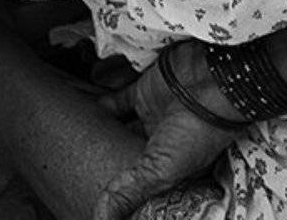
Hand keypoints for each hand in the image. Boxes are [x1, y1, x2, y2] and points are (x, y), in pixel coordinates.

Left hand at [92, 43, 240, 219]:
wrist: (210, 80)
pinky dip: (98, 105)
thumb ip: (129, 191)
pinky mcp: (143, 93)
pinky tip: (79, 112)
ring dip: (101, 133)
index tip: (99, 197)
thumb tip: (101, 219)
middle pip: (129, 157)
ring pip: (119, 129)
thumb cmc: (197, 131)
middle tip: (79, 170)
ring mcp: (152, 118)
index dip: (127, 193)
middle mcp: (163, 145)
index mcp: (173, 168)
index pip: (144, 186)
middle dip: (109, 161)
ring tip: (75, 143)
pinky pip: (115, 101)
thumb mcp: (162, 169)